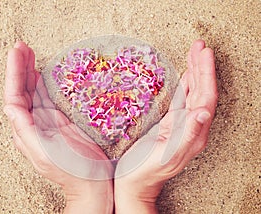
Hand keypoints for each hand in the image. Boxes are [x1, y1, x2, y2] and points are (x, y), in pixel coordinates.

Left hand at [3, 42, 112, 212]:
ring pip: (35, 91)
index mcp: (27, 130)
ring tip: (30, 54)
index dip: (14, 73)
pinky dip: (46, 83)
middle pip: (23, 90)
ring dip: (31, 72)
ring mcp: (49, 121)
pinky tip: (44, 74)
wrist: (93, 182)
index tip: (17, 53)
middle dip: (21, 67)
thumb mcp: (44, 153)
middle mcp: (35, 123)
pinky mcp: (63, 120)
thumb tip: (9, 107)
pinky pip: (50, 97)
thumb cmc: (71, 171)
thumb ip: (25, 131)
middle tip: (23, 47)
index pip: (15, 96)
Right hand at [114, 40, 217, 212]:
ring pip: (192, 93)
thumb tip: (204, 112)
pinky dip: (184, 84)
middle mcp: (191, 127)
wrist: (134, 183)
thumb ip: (187, 135)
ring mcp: (181, 125)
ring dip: (194, 72)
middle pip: (201, 91)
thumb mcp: (167, 155)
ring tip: (194, 53)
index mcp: (194, 133)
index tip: (203, 54)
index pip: (206, 97)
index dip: (206, 74)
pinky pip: (181, 100)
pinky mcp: (170, 124)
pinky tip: (185, 75)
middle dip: (201, 67)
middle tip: (199, 46)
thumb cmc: (147, 172)